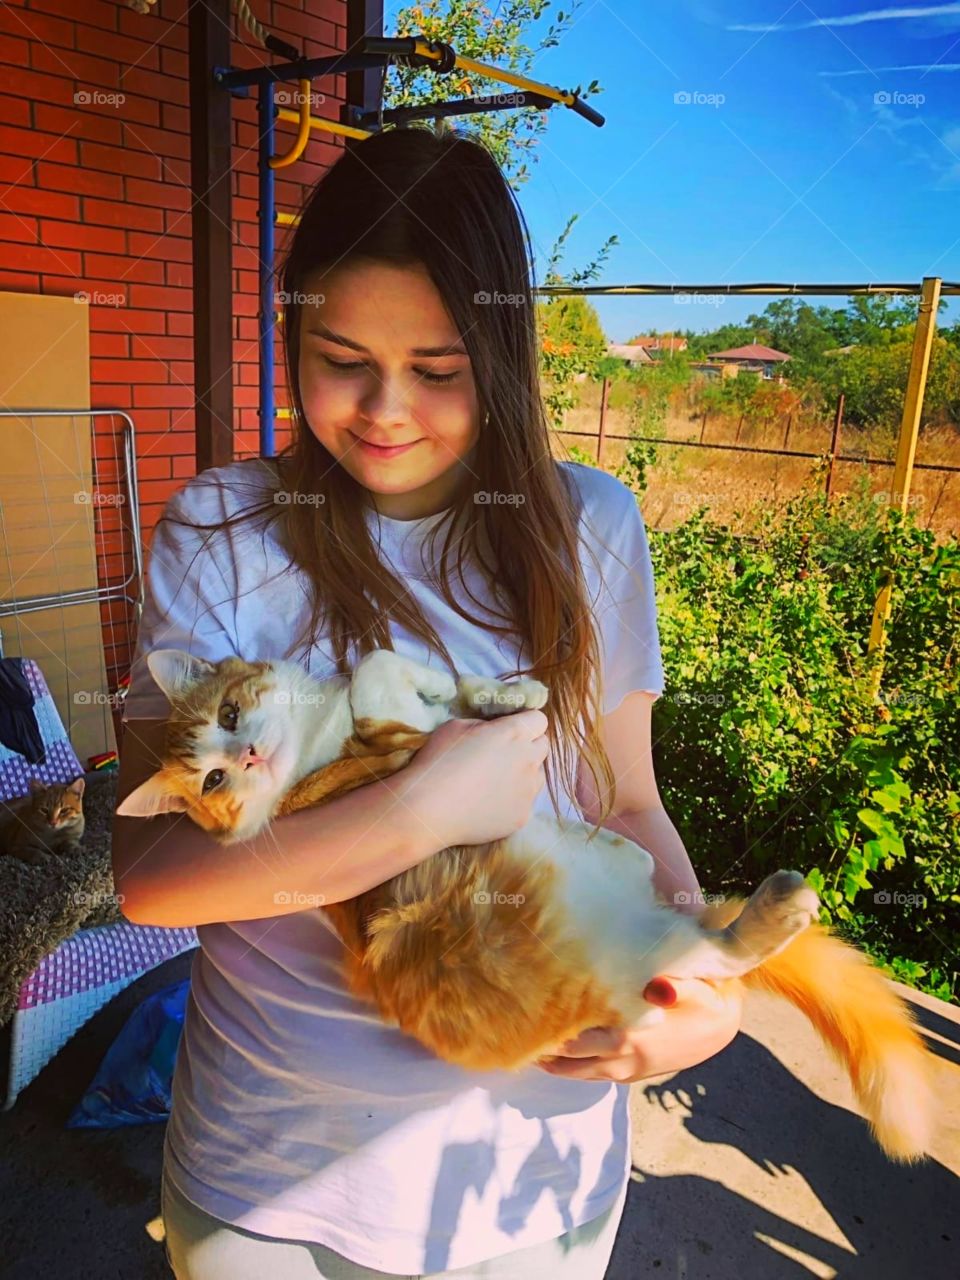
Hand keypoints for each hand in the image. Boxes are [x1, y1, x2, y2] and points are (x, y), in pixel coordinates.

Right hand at [398, 709, 549, 848]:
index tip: (510, 728)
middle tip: (504, 752)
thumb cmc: (438, 761)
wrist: (428, 810)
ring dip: (524, 772)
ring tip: (497, 780)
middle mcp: (529, 760)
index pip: (539, 719)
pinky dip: (514, 799)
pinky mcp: (523, 816)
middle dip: (529, 744)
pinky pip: (526, 801)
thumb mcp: (457, 726)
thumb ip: (485, 725)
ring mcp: (528, 791)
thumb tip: (494, 730)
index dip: (525, 721)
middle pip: (544, 745)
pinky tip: (490, 802)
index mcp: (514, 733)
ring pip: (538, 775)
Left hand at [536, 978, 741, 1082]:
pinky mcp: (633, 1075)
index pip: (572, 1035)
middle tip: (511, 1033)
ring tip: (526, 1048)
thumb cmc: (701, 993)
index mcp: (627, 1033)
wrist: (723, 1023)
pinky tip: (557, 1054)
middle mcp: (621, 1056)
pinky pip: (593, 1075)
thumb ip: (668, 984)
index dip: (545, 1027)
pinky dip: (572, 1067)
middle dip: (541, 1047)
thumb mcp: (688, 984)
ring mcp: (626, 1069)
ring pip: (577, 1072)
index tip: (520, 1014)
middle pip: (567, 1057)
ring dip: (552, 1062)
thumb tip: (657, 988)